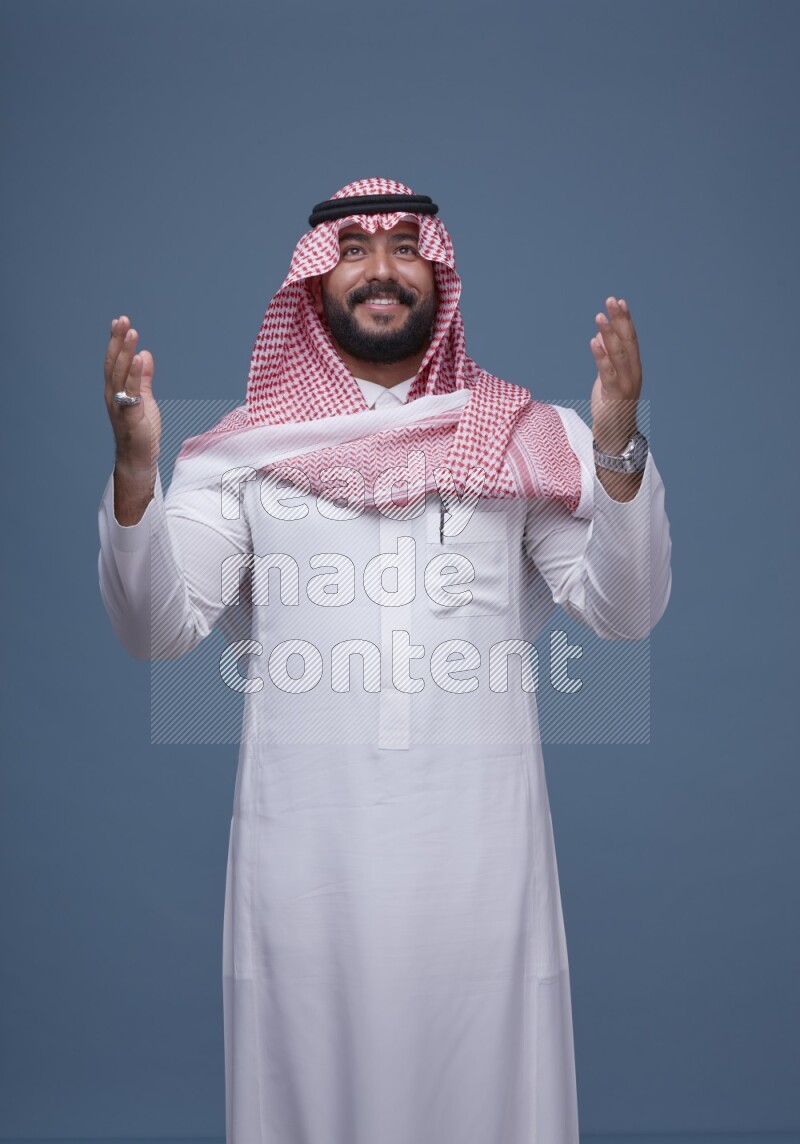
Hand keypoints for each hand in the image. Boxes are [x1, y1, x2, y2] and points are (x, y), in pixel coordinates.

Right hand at [103, 314, 160, 478]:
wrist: (138, 458)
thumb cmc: (140, 430)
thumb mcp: (144, 398)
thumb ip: (144, 378)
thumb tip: (145, 355)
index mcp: (115, 390)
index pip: (114, 361)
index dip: (116, 341)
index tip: (119, 321)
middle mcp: (112, 394)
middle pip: (114, 363)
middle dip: (117, 340)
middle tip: (123, 320)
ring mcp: (119, 405)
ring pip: (120, 374)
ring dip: (125, 352)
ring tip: (131, 333)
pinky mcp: (129, 415)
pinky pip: (131, 391)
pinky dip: (135, 374)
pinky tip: (140, 358)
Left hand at [589, 296, 641, 455]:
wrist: (616, 435)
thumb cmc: (612, 407)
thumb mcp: (607, 378)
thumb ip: (606, 358)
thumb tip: (599, 337)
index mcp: (633, 366)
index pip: (630, 338)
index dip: (625, 319)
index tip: (619, 301)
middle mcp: (633, 372)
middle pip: (627, 341)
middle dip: (619, 319)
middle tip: (611, 300)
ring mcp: (626, 383)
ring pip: (619, 353)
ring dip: (609, 334)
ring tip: (600, 316)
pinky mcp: (615, 394)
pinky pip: (607, 372)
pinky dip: (601, 356)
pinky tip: (594, 342)